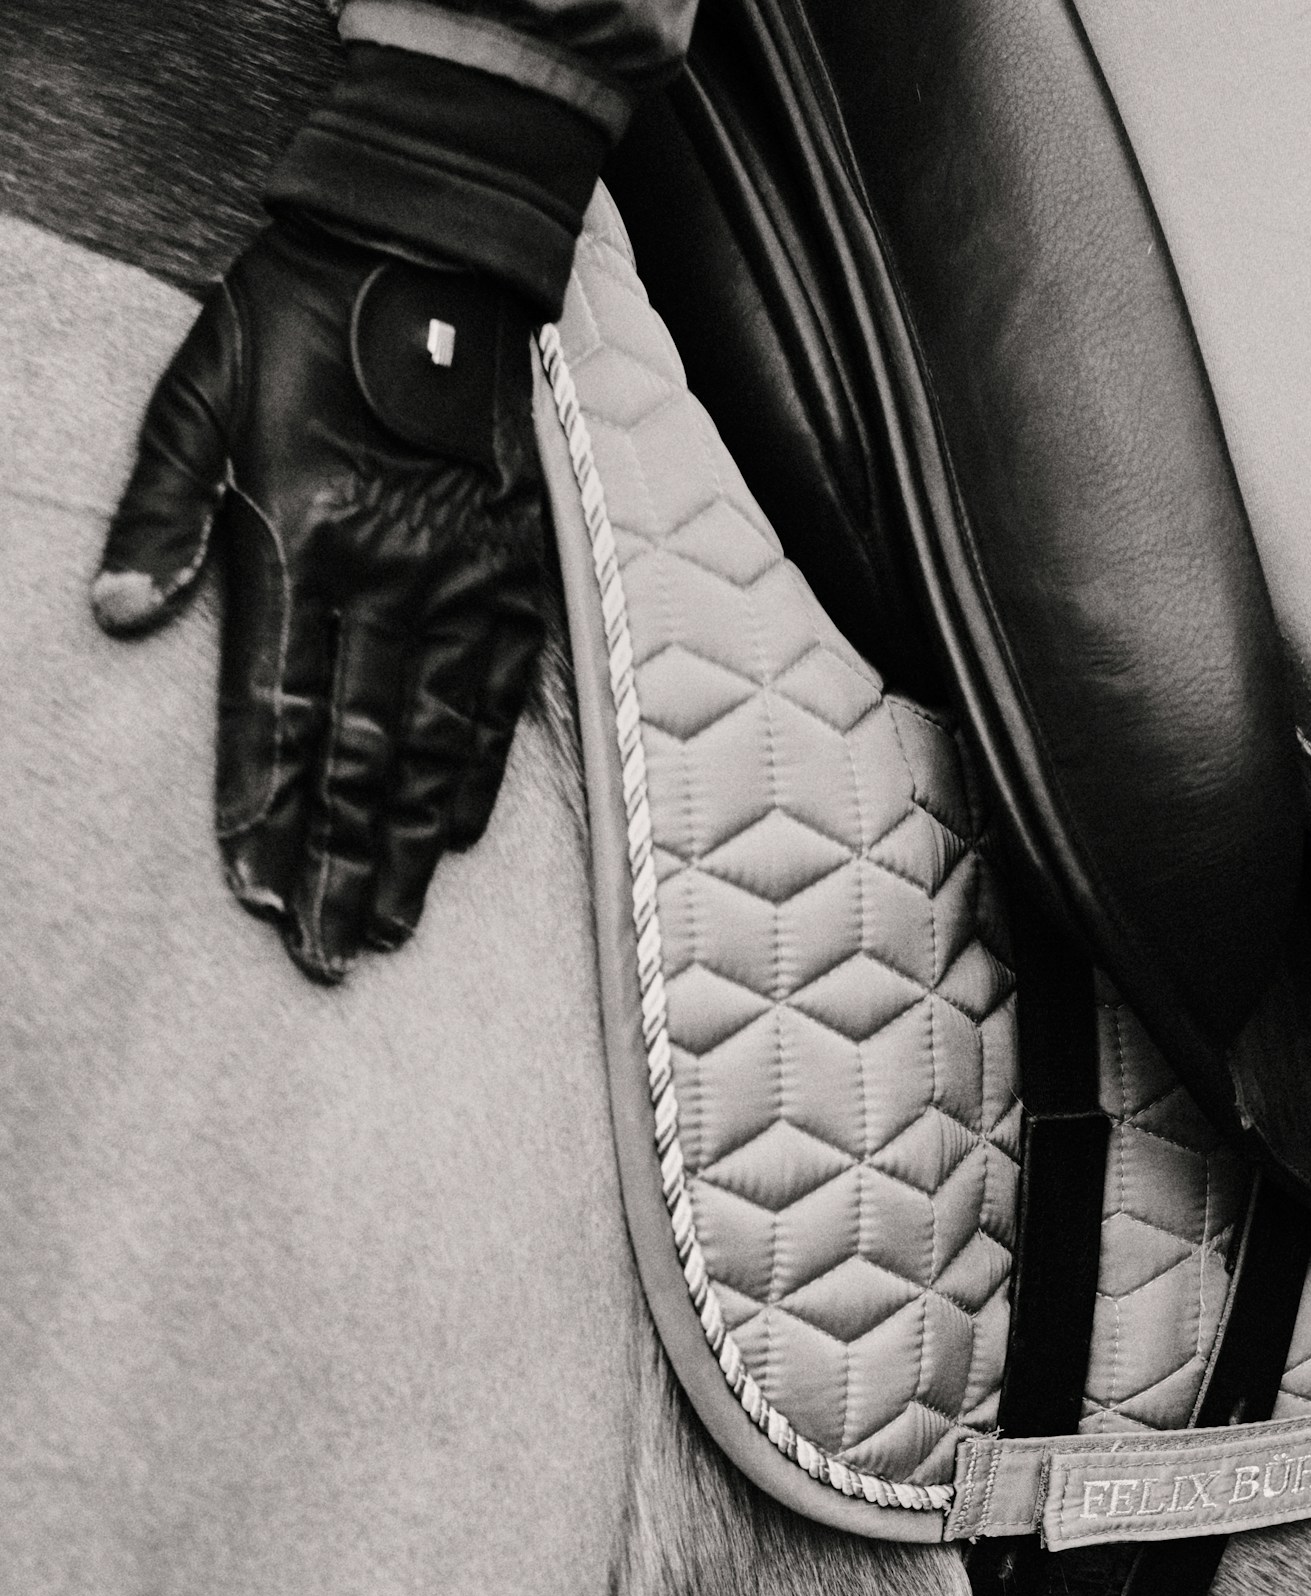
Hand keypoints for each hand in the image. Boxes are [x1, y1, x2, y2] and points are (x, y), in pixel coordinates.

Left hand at [93, 215, 547, 980]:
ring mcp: (464, 589)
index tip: (256, 893)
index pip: (278, 707)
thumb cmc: (298, 314)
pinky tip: (452, 843)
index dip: (265, 807)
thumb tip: (117, 612)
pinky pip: (496, 707)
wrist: (439, 248)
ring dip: (407, 850)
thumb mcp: (197, 388)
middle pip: (360, 755)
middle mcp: (390, 580)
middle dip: (340, 864)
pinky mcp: (517, 582)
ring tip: (385, 928)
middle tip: (327, 957)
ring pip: (432, 749)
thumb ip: (159, 505)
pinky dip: (473, 782)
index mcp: (301, 538)